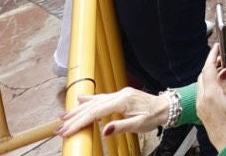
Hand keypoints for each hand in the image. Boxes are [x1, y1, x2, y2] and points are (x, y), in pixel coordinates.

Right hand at [55, 86, 170, 138]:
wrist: (166, 107)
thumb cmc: (154, 116)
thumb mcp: (139, 125)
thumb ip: (121, 127)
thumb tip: (104, 130)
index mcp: (122, 102)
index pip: (95, 112)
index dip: (79, 122)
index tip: (67, 131)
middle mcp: (119, 95)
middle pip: (91, 106)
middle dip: (74, 118)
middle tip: (58, 128)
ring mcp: (119, 94)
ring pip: (94, 101)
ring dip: (78, 109)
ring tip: (63, 117)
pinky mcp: (120, 96)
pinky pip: (101, 98)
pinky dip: (88, 101)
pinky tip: (79, 100)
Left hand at [195, 43, 225, 149]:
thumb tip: (223, 69)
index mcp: (211, 94)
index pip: (207, 69)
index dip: (212, 56)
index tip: (216, 47)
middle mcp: (202, 100)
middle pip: (202, 76)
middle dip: (210, 65)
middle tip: (221, 58)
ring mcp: (201, 108)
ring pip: (201, 85)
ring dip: (208, 75)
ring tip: (221, 71)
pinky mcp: (203, 113)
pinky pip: (202, 94)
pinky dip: (208, 85)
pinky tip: (218, 87)